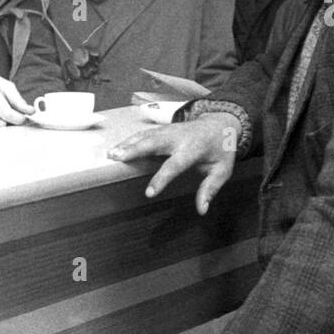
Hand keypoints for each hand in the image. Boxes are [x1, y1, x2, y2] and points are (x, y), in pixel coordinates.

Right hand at [106, 112, 238, 213]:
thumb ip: (210, 189)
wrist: (220, 124)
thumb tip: (202, 210)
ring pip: (145, 136)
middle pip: (153, 143)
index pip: (175, 165)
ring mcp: (168, 131)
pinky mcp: (162, 129)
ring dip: (127, 144)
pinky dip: (129, 140)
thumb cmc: (220, 150)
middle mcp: (178, 138)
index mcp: (194, 149)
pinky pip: (143, 134)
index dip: (162, 179)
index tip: (149, 193)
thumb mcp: (222, 170)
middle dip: (135, 150)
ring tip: (110, 154)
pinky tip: (117, 148)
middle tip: (118, 159)